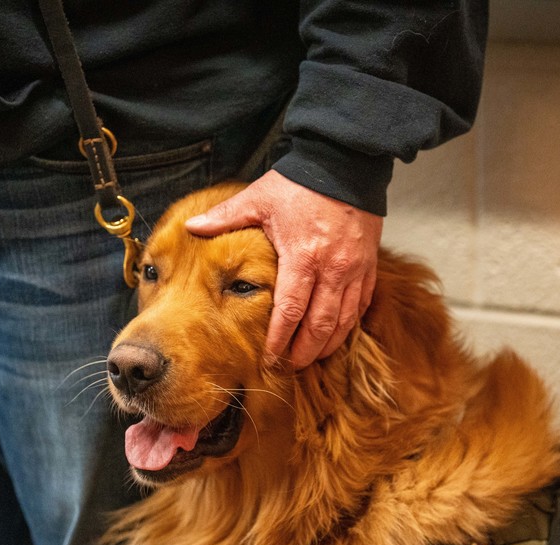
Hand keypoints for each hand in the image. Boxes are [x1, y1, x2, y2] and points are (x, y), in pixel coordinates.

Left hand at [186, 170, 381, 369]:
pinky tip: (335, 334)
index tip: (269, 358)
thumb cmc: (299, 183)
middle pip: (320, 325)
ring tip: (311, 358)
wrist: (344, 162)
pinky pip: (360, 304)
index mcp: (301, 256)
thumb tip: (191, 227)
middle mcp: (332, 268)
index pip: (290, 311)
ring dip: (328, 344)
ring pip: (344, 320)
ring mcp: (354, 269)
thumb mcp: (259, 198)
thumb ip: (225, 217)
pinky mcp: (368, 265)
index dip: (279, 339)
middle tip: (290, 367)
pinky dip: (347, 324)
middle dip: (305, 352)